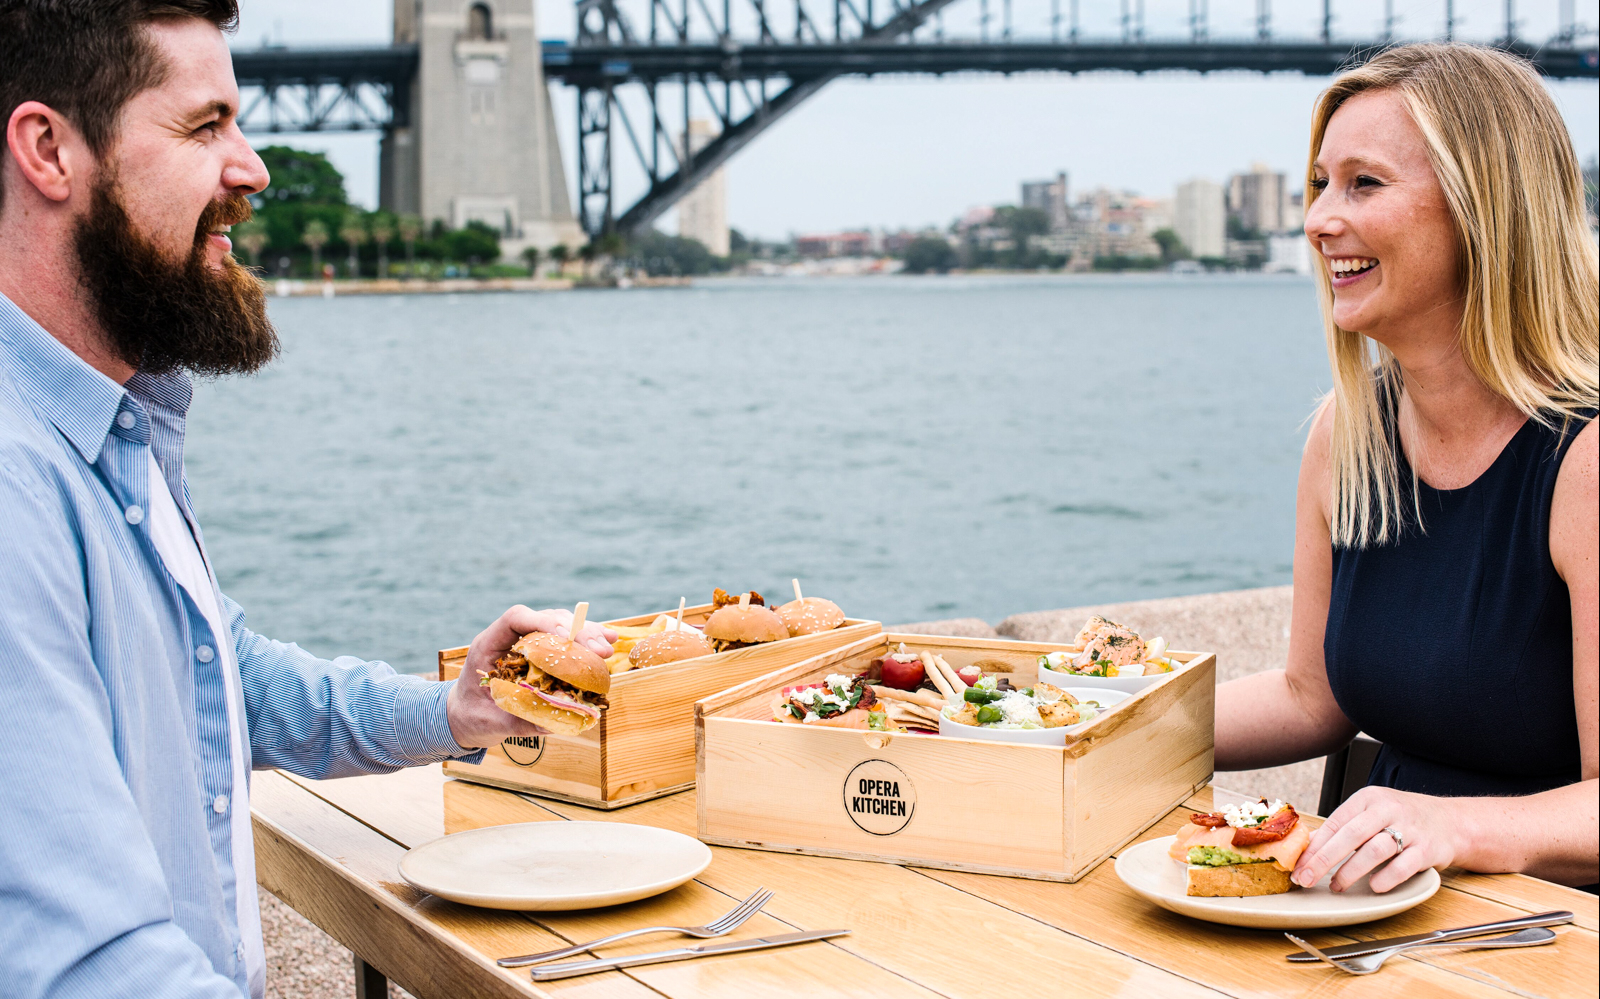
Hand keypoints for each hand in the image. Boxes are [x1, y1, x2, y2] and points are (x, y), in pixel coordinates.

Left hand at [445, 605, 617, 748]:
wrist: (463, 716)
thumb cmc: (471, 717)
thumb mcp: (490, 723)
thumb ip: (517, 722)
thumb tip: (553, 724)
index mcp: (490, 645)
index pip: (516, 618)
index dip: (543, 622)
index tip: (567, 636)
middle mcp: (510, 638)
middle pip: (546, 619)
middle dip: (576, 631)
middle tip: (600, 649)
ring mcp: (527, 642)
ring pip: (560, 625)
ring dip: (586, 633)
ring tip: (608, 647)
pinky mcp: (540, 653)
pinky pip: (565, 639)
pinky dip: (586, 640)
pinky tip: (608, 641)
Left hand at [1292, 785, 1464, 892]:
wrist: (1452, 822)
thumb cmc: (1403, 819)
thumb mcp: (1373, 813)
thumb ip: (1346, 827)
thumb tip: (1310, 849)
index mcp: (1368, 798)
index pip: (1334, 822)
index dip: (1314, 846)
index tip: (1297, 866)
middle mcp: (1388, 809)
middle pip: (1350, 835)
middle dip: (1324, 860)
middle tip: (1306, 879)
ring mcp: (1410, 828)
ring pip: (1374, 850)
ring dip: (1350, 871)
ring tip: (1337, 885)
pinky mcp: (1428, 849)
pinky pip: (1402, 866)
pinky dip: (1385, 878)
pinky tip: (1373, 886)